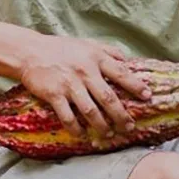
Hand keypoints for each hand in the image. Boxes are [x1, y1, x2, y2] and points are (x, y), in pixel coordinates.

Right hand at [18, 35, 151, 137]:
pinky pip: (68, 116)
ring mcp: (69, 84)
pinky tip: (82, 134)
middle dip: (121, 115)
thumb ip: (109, 51)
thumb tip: (129, 62)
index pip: (121, 73)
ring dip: (101, 125)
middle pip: (108, 98)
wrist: (30, 51)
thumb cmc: (61, 48)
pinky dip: (76, 128)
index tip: (147, 97)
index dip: (136, 86)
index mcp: (96, 58)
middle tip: (129, 126)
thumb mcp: (88, 44)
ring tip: (108, 134)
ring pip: (90, 110)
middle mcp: (85, 71)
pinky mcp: (54, 94)